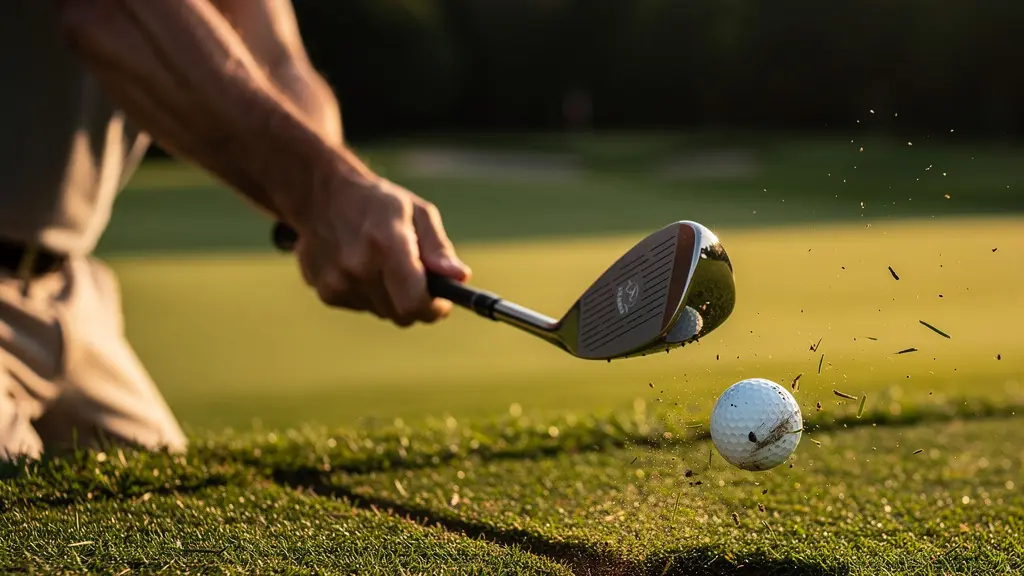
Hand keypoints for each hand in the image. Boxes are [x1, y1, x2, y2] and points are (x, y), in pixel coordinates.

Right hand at [291, 178, 470, 325]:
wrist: (320, 195)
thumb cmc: (378, 202)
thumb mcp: (417, 212)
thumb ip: (439, 247)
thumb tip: (460, 277)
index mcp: (386, 243)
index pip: (414, 301)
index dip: (434, 308)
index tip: (441, 301)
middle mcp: (359, 266)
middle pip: (402, 314)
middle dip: (416, 303)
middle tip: (418, 281)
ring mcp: (339, 282)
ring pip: (383, 312)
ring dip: (392, 297)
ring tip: (384, 264)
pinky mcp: (326, 292)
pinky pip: (363, 307)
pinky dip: (370, 294)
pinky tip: (362, 267)